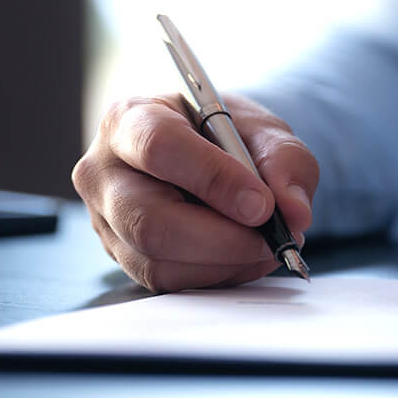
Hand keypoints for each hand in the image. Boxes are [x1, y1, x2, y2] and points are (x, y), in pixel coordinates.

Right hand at [72, 92, 318, 291]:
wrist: (203, 149)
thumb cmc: (222, 131)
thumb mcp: (260, 127)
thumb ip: (284, 159)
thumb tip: (293, 210)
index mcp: (130, 117)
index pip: (160, 147)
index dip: (213, 179)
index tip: (262, 204)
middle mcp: (104, 170)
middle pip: (149, 218)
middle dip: (221, 238)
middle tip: (271, 238)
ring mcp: (105, 219)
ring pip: (156, 258)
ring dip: (223, 261)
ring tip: (265, 246)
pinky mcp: (121, 256)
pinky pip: (164, 280)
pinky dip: (213, 275)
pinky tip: (242, 256)